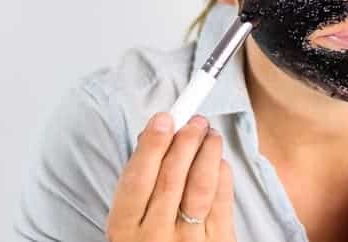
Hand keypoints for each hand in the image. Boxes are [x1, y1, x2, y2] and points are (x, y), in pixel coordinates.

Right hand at [106, 112, 236, 241]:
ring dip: (208, 153)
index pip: (137, 179)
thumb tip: (153, 135)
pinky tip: (220, 161)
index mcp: (125, 230)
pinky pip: (222, 202)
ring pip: (201, 186)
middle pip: (172, 178)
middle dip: (186, 141)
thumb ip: (139, 183)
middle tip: (195, 120)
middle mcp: (154, 237)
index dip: (152, 144)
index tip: (164, 118)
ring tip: (210, 134)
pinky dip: (223, 175)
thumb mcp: (132, 221)